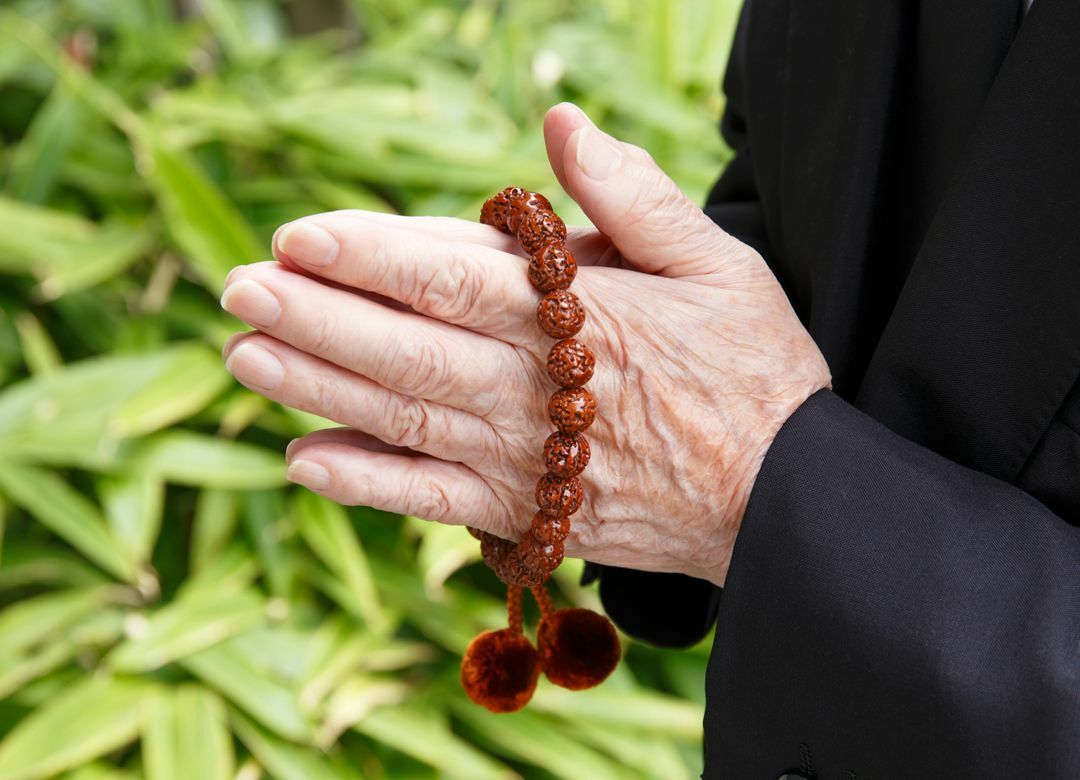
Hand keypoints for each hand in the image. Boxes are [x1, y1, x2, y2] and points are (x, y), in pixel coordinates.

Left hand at [220, 104, 829, 586]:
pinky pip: (434, 502)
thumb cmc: (750, 368)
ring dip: (318, 391)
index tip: (297, 236)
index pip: (453, 280)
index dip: (369, 257)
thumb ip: (633, 194)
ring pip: (404, 420)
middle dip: (316, 318)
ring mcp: (525, 460)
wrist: (782, 495)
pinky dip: (368, 486)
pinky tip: (305, 464)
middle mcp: (536, 390)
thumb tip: (560, 124)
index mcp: (580, 317)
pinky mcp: (527, 512)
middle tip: (237, 289)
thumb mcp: (716, 261)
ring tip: (245, 358)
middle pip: (407, 350)